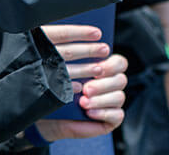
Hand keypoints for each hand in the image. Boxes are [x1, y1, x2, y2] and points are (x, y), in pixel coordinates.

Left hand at [40, 24, 127, 140]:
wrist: (48, 117)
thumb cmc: (54, 91)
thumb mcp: (59, 72)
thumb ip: (69, 59)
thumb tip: (74, 49)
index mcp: (102, 69)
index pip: (119, 62)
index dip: (111, 65)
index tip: (98, 67)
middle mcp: (110, 85)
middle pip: (120, 79)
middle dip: (104, 84)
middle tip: (86, 88)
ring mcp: (112, 102)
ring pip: (119, 97)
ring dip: (101, 99)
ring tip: (83, 102)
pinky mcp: (111, 119)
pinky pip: (117, 115)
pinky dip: (103, 113)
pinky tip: (89, 112)